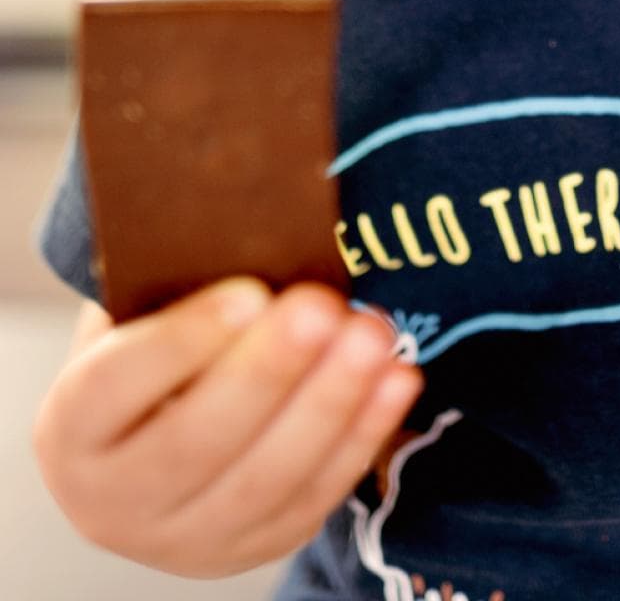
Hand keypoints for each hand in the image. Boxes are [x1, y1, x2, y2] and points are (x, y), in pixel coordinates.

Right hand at [33, 277, 422, 577]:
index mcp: (75, 426)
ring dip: (329, 403)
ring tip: (374, 334)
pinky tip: (399, 378)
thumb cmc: (165, 349)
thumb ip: (186, 278)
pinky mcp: (251, 547)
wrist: (162, 441)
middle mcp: (113, 498)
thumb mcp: (151, 311)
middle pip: (194, 442)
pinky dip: (362, 436)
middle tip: (324, 307)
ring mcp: (182, 537)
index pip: (115, 386)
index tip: (250, 291)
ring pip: (262, 480)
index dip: (181, 342)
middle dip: (268, 372)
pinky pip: (313, 497)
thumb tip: (257, 218)